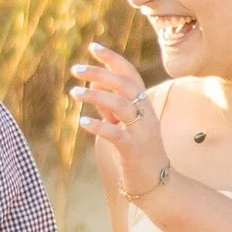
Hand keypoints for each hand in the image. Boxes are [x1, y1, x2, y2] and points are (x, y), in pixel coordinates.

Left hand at [69, 38, 169, 201]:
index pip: (129, 73)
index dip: (112, 59)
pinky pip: (117, 133)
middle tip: (76, 68)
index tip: (93, 46)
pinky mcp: (134, 150)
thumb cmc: (137, 151)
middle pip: (124, 85)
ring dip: (96, 96)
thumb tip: (94, 79)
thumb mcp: (123, 123)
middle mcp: (145, 113)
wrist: (157, 185)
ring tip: (73, 92)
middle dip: (100, 72)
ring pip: (121, 105)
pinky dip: (99, 126)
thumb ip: (109, 102)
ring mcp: (141, 131)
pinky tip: (82, 123)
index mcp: (143, 104)